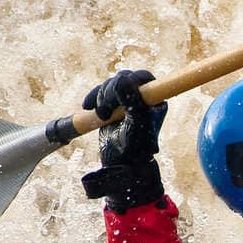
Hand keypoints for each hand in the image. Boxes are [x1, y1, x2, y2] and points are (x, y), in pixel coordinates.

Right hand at [80, 69, 168, 211]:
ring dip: (102, 98)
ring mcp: (127, 100)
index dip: (129, 81)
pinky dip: (93, 98)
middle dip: (110, 92)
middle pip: (124, 78)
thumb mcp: (135, 124)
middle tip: (105, 112)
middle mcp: (143, 97)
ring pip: (110, 84)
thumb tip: (122, 79)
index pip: (143, 78)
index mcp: (155, 100)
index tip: (117, 94)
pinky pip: (100, 93)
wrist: (121, 164)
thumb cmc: (135, 148)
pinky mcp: (112, 106)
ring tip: (102, 115)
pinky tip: (88, 107)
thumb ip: (132, 101)